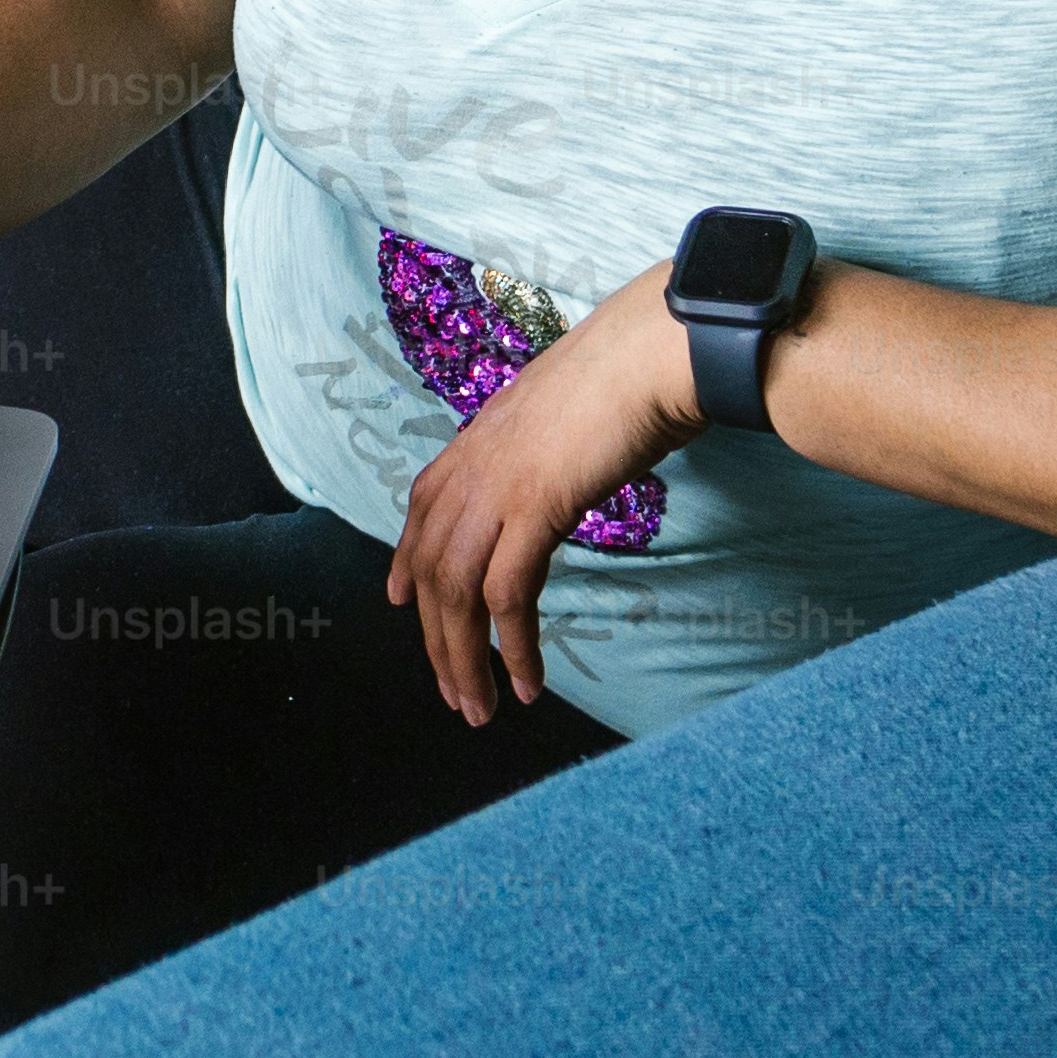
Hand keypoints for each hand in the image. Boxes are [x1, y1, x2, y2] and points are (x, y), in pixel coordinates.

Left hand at [386, 262, 694, 724]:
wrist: (654, 350)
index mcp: (478, 438)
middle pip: (432, 568)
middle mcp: (473, 464)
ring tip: (481, 708)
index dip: (407, 561)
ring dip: (466, 660)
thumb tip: (558, 466)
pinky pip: (507, 595)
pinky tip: (526, 680)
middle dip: (438, 641)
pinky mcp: (533, 506)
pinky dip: (512, 645)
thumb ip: (545, 446)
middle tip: (455, 694)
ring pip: (457, 592)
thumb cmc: (630, 373)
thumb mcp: (566, 411)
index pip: (422, 509)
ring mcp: (498, 485)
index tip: (402, 604)